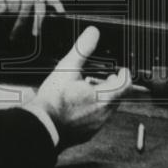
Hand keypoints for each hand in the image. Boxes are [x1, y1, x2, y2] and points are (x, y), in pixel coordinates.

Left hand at [0, 0, 65, 38]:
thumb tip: (3, 12)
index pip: (14, 5)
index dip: (8, 16)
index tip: (5, 23)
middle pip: (26, 8)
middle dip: (20, 23)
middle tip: (15, 35)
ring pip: (40, 7)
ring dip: (38, 21)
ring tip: (35, 34)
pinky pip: (54, 0)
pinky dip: (58, 6)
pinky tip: (61, 14)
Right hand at [25, 26, 130, 148]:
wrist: (42, 126)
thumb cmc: (54, 100)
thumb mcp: (68, 68)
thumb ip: (82, 49)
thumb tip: (93, 33)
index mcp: (103, 97)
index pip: (125, 86)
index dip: (125, 76)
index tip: (122, 70)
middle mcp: (103, 114)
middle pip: (118, 98)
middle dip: (114, 86)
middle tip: (108, 78)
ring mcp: (95, 126)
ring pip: (108, 110)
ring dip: (104, 98)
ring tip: (91, 89)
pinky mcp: (87, 134)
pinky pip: (97, 120)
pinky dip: (95, 110)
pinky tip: (81, 105)